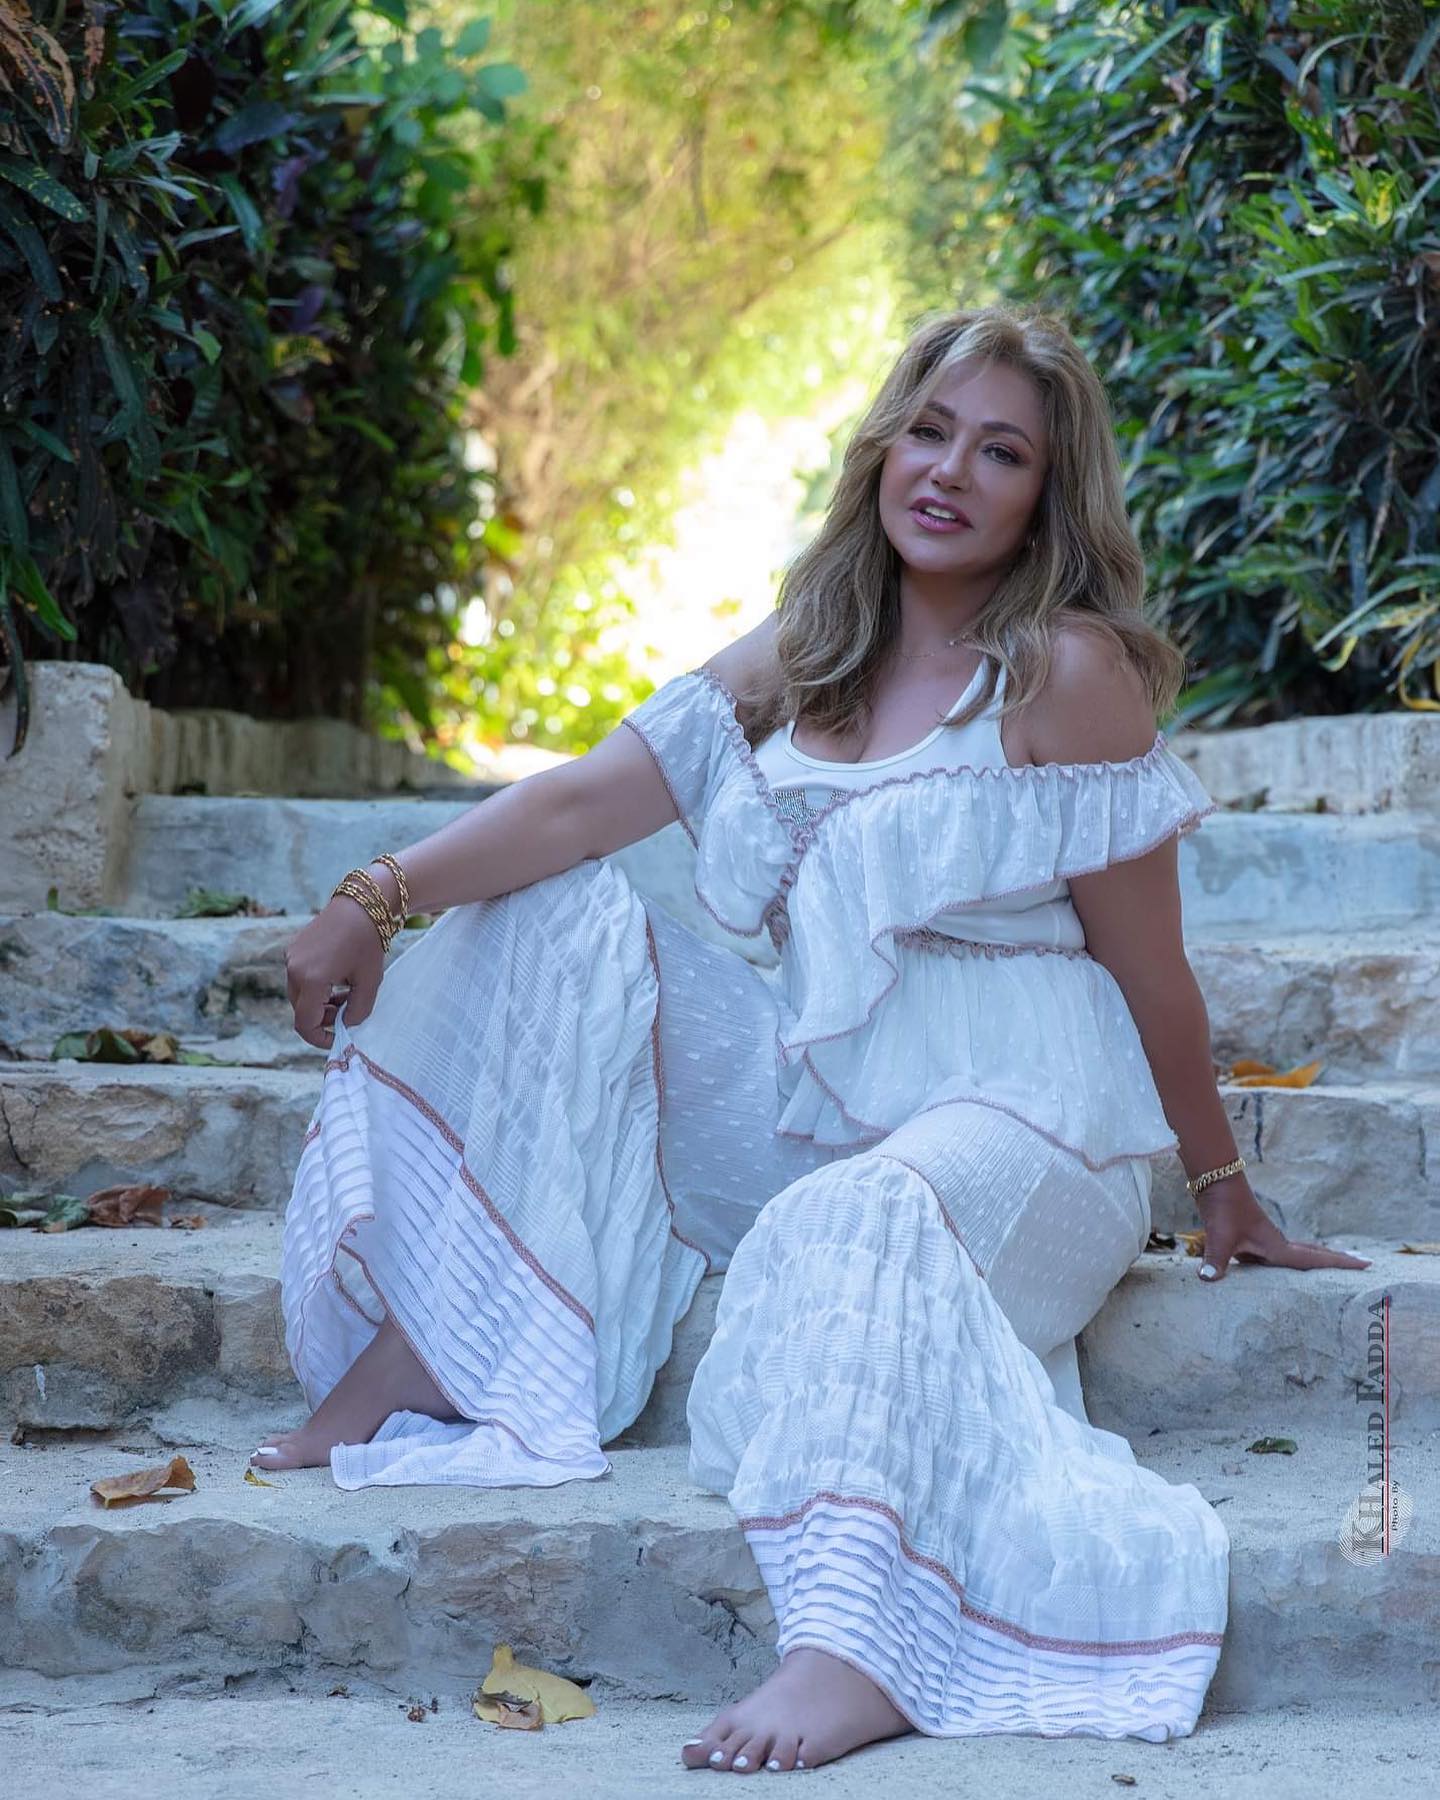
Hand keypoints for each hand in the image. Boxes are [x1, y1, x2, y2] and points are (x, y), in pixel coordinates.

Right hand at [284, 895, 386, 1048]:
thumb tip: (346, 1024)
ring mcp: (291, 957)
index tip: (335, 1038)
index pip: (305, 1023)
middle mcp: (294, 969)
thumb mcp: (369, 982)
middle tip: (346, 1010)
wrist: (361, 904)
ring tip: (344, 992)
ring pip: (299, 994)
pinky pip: (299, 977)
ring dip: (318, 1001)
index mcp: (311, 980)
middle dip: (321, 1017)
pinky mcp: (293, 949)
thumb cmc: (368, 942)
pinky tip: (336, 976)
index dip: (318, 1037)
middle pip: (300, 1009)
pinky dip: (315, 986)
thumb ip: (358, 1011)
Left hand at [1192, 1174, 1371, 1282]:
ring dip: (1316, 1260)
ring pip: (1297, 1254)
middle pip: (1313, 1254)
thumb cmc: (1224, 1208)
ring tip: (1334, 1267)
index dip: (1340, 1264)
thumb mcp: (1220, 1236)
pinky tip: (1284, 1268)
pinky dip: (1289, 1262)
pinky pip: (1277, 1256)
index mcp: (1277, 1247)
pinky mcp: (1252, 1238)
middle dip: (1336, 1261)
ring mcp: (1266, 1240)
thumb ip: (1216, 1261)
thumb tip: (1208, 1280)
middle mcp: (1277, 1244)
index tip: (1367, 1263)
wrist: (1216, 1182)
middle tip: (1362, 1264)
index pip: (1315, 1260)